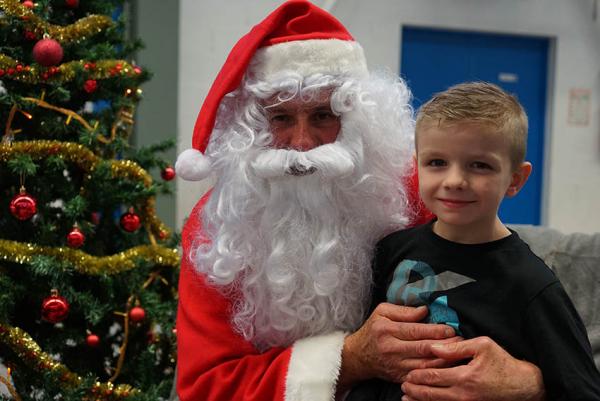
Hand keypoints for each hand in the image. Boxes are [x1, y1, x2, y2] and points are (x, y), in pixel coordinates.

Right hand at [338, 303, 459, 392]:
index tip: (450, 329)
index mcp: (386, 330)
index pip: (415, 331)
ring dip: (444, 360)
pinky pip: (421, 376)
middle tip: (461, 340)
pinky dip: (435, 372)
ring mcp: (395, 365)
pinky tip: (447, 366)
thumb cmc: (373, 330)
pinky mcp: (400, 377)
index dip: (435, 330)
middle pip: (423, 348)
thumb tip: (424, 311)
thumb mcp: (382, 312)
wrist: (358, 356)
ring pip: (425, 365)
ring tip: (457, 353)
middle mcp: (391, 349)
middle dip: (445, 345)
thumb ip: (403, 311)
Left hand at [401, 336, 545, 400]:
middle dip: (415, 390)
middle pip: (432, 394)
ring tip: (407, 398)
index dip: (418, 376)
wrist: (524, 386)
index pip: (434, 377)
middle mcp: (464, 394)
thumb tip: (433, 346)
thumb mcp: (482, 346)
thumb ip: (456, 347)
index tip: (407, 375)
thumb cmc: (503, 363)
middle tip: (403, 386)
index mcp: (465, 376)